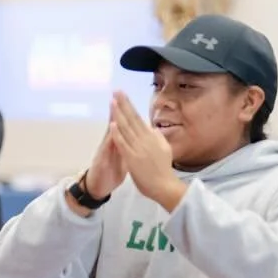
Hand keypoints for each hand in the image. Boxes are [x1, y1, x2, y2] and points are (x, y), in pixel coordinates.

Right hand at [82, 99, 126, 198]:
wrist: (98, 188)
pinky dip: (110, 139)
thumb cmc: (110, 172)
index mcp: (118, 143)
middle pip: (116, 123)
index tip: (129, 97)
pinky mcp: (102, 160)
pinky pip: (106, 149)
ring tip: (114, 103)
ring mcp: (104, 150)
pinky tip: (112, 129)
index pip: (124, 124)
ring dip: (112, 118)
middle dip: (118, 108)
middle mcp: (110, 143)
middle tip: (119, 92)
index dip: (127, 111)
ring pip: (110, 132)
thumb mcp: (123, 157)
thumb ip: (128, 145)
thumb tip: (138, 135)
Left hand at [109, 91, 183, 209]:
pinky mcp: (133, 158)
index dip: (129, 106)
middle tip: (116, 90)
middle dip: (123, 104)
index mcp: (152, 137)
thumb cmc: (162, 170)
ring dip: (119, 114)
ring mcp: (139, 148)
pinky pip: (124, 143)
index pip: (138, 118)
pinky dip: (118, 133)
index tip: (122, 95)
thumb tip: (153, 128)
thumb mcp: (164, 149)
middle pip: (132, 118)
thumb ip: (158, 138)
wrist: (165, 186)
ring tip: (112, 102)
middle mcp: (146, 139)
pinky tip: (112, 124)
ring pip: (127, 128)